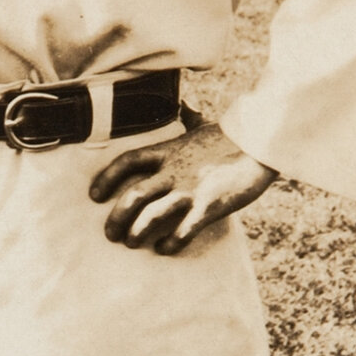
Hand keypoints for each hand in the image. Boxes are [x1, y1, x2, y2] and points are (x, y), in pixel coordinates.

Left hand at [89, 112, 276, 252]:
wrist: (261, 143)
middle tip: (110, 234)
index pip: (126, 162)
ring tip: (132, 243)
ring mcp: (190, 189)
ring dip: (137, 232)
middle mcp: (173, 171)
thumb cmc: (233, 136)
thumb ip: (190, 119)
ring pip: (152, 215)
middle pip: (132, 195)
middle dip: (116, 217)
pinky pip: (183, 230)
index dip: (105, 178)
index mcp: (168, 150)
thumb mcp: (205, 125)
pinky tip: (165, 250)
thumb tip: (186, 105)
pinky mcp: (209, 205)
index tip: (94, 195)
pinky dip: (171, 243)